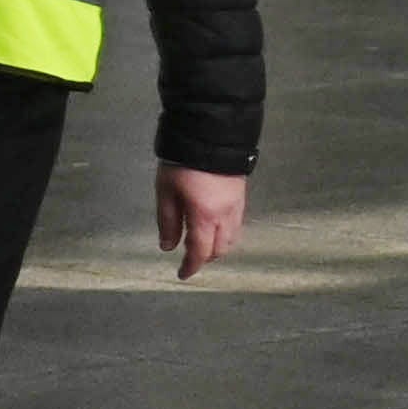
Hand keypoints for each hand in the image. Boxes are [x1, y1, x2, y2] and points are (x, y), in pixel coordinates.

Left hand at [157, 165, 247, 279]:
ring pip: (232, 238)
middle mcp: (225, 215)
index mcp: (204, 216)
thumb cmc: (183, 163)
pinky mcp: (241, 195)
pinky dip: (226, 233)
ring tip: (202, 243)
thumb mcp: (166, 192)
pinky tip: (214, 226)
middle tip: (189, 258)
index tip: (182, 274)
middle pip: (220, 249)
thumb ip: (168, 222)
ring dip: (217, 247)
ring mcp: (237, 205)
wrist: (211, 134)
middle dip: (205, 258)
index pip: (200, 252)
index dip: (191, 266)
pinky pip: (237, 224)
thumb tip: (168, 246)